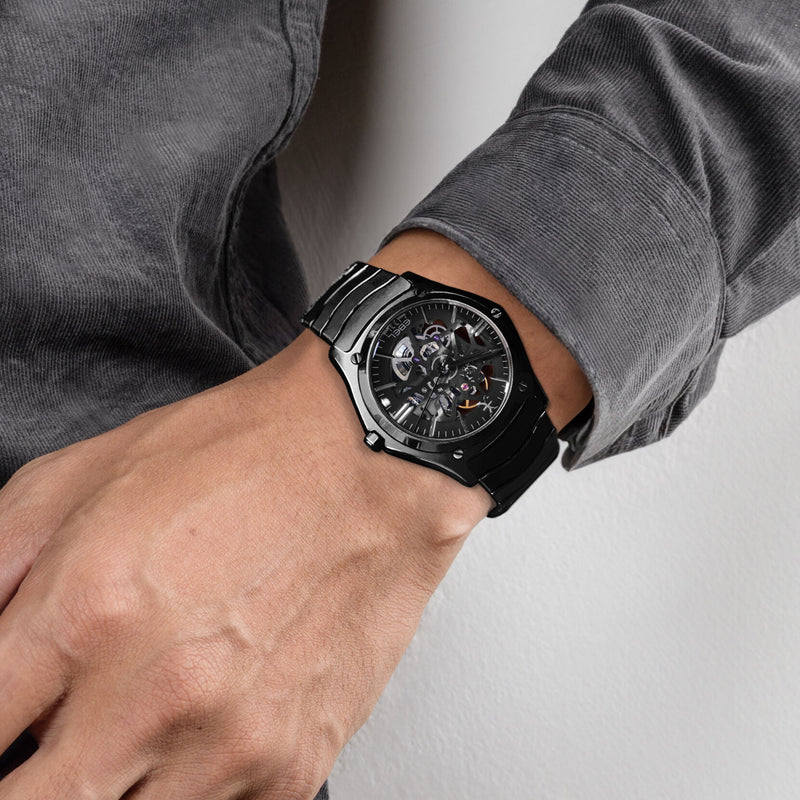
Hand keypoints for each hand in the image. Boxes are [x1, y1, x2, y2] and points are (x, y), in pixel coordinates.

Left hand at [0, 330, 489, 799]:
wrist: (370, 459)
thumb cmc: (240, 457)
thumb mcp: (81, 478)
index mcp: (86, 613)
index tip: (6, 718)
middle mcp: (156, 694)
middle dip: (29, 778)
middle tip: (49, 740)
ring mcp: (230, 742)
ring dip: (106, 784)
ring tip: (128, 723)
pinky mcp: (290, 764)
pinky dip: (184, 786)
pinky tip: (195, 725)